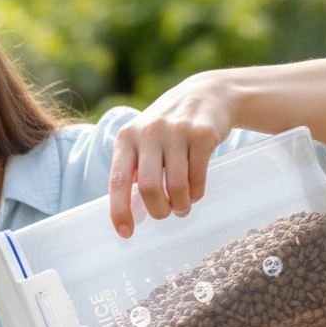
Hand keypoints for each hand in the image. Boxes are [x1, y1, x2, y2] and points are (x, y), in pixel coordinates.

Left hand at [108, 70, 232, 237]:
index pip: (117, 180)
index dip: (119, 210)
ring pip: (176, 185)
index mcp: (127, 137)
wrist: (208, 93)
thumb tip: (128, 210)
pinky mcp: (203, 134)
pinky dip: (196, 193)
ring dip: (180, 205)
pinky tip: (195, 193)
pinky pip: (198, 177)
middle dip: (158, 210)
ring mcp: (177, 131)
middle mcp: (149, 132)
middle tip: (164, 215)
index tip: (125, 233)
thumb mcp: (143, 139)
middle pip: (149, 187)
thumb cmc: (168, 128)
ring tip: (181, 207)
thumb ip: (134, 168)